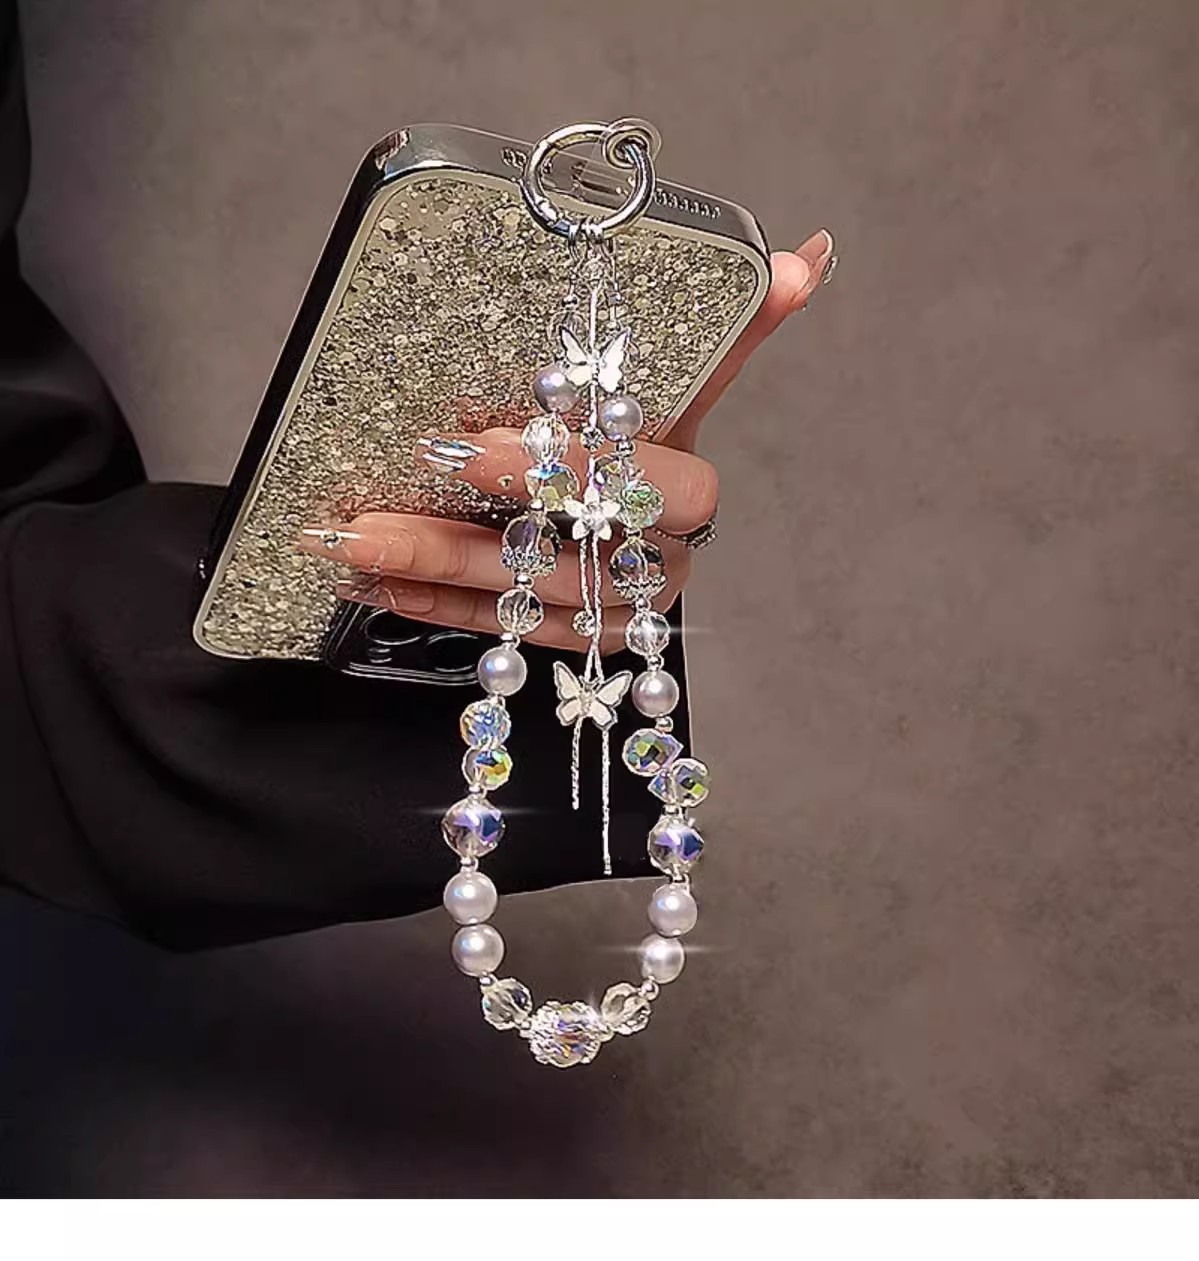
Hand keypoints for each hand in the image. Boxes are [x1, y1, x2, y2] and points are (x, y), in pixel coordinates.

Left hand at [299, 230, 835, 651]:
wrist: (636, 512)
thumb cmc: (646, 434)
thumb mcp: (680, 380)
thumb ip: (733, 328)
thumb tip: (804, 256)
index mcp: (687, 492)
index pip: (649, 487)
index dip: (567, 468)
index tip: (474, 438)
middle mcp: (660, 560)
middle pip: (576, 560)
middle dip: (476, 536)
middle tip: (386, 511)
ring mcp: (615, 609)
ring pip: (528, 602)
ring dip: (439, 572)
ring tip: (358, 542)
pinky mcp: (573, 638)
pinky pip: (507, 637)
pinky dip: (440, 608)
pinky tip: (380, 582)